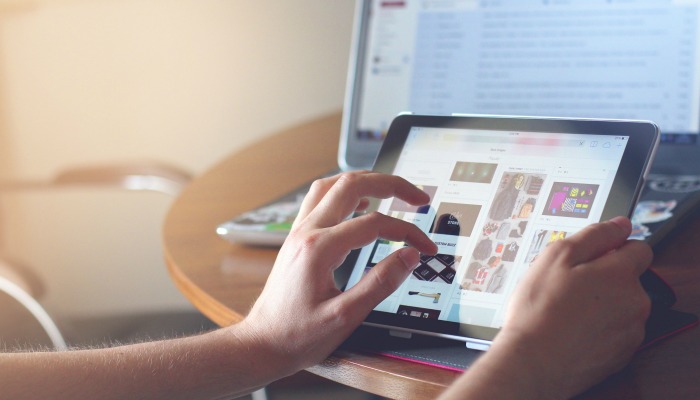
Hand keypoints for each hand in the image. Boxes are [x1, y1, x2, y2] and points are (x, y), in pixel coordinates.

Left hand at [239, 171, 437, 373]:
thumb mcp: (345, 317)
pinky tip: (360, 203)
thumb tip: (408, 257)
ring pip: (332, 185)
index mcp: (319, 249)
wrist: (261, 344)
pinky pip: (320, 199)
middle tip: (418, 197)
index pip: (374, 224)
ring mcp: (299, 232)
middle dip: (390, 184)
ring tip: (391, 189)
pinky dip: (345, 192)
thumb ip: (380, 284)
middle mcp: (306, 232)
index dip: (407, 231)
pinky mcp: (297, 239)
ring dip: (365, 181)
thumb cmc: (296, 335)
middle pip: (351, 185)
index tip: (424, 246)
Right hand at [440, 217, 651, 399]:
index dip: (613, 248)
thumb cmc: (540, 310)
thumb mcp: (556, 257)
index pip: (638, 247)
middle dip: (605, 277)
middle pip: (629, 278)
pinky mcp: (623, 353)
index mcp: (621, 273)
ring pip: (623, 305)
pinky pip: (617, 330)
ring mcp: (631, 330)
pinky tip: (574, 328)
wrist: (534, 362)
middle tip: (569, 285)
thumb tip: (620, 225)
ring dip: (603, 303)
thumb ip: (594, 236)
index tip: (591, 257)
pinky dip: (600, 327)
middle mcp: (635, 301)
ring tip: (568, 309)